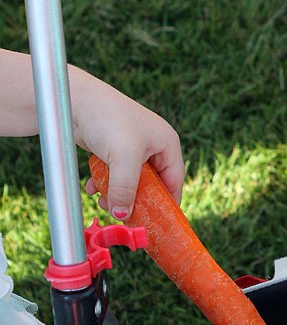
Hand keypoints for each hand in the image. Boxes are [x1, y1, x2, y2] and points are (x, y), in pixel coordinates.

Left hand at [70, 68, 184, 217]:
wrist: (75, 100)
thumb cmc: (108, 119)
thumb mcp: (123, 158)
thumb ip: (126, 189)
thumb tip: (122, 215)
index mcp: (166, 144)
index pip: (174, 181)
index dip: (166, 203)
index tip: (156, 224)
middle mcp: (151, 146)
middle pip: (150, 185)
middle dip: (135, 200)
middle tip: (122, 214)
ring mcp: (131, 148)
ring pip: (129, 182)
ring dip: (116, 194)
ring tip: (103, 200)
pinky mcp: (112, 150)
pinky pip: (113, 175)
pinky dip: (104, 184)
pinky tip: (92, 188)